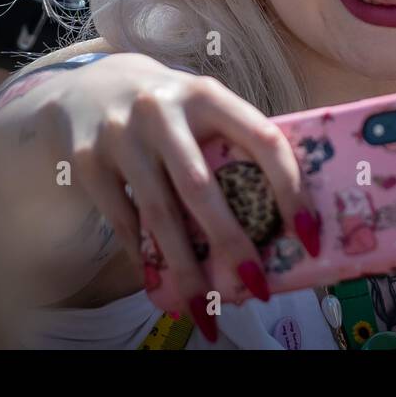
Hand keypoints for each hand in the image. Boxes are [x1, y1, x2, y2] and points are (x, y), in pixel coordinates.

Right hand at [37, 53, 319, 339]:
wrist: (88, 87)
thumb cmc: (168, 110)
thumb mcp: (202, 108)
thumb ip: (235, 143)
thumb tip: (287, 216)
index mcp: (207, 94)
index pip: (263, 140)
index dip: (290, 190)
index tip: (308, 235)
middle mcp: (162, 110)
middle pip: (202, 188)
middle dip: (232, 244)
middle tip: (257, 287)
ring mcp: (121, 134)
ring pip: (158, 214)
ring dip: (184, 269)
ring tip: (204, 309)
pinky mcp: (87, 161)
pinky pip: (122, 221)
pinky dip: (143, 256)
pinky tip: (159, 283)